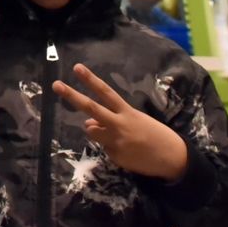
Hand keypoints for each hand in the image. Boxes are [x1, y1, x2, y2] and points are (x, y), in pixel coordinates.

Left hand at [52, 63, 188, 180]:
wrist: (172, 158)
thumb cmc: (154, 135)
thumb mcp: (135, 120)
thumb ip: (112, 118)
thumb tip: (89, 122)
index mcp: (127, 112)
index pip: (106, 92)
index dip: (91, 79)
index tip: (77, 68)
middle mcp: (119, 124)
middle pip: (91, 107)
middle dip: (72, 96)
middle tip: (55, 84)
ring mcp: (115, 141)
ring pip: (91, 130)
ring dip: (96, 130)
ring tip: (117, 135)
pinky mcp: (114, 156)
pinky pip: (104, 148)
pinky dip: (111, 147)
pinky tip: (127, 151)